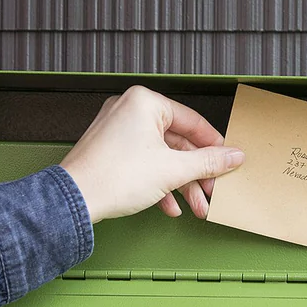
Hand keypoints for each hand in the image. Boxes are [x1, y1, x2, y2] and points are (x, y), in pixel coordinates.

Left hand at [59, 86, 243, 223]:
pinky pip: (144, 162)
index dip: (214, 145)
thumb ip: (208, 162)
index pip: (192, 122)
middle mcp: (130, 110)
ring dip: (181, 184)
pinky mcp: (111, 150)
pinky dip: (159, 183)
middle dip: (196, 174)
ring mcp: (118, 130)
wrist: (74, 200)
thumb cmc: (112, 177)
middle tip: (212, 189)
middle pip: (177, 143)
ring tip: (195, 205)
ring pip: (162, 156)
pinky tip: (169, 205)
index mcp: (145, 102)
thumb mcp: (173, 170)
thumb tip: (232, 156)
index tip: (228, 160)